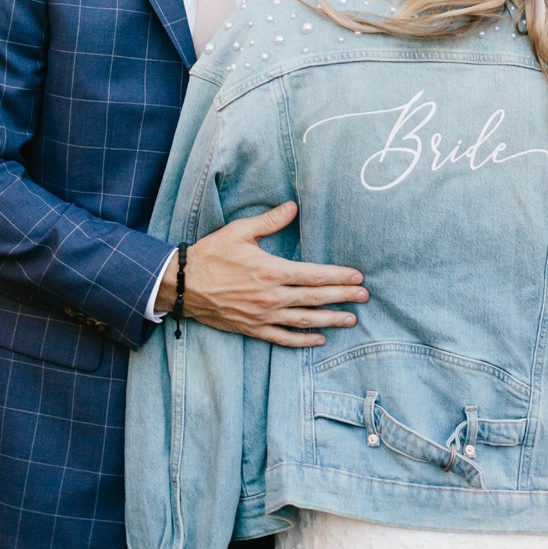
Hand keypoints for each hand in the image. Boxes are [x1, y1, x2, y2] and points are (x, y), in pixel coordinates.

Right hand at [155, 201, 368, 346]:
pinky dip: (303, 341)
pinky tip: (319, 340)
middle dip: (343, 297)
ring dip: (330, 320)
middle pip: (315, 299)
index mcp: (271, 270)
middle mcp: (271, 297)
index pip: (314, 275)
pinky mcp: (252, 329)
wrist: (182, 284)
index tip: (358, 277)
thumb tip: (293, 207)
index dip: (338, 276)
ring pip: (304, 321)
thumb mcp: (240, 231)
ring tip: (351, 319)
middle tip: (365, 297)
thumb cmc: (212, 254)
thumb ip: (270, 220)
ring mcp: (263, 316)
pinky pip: (283, 339)